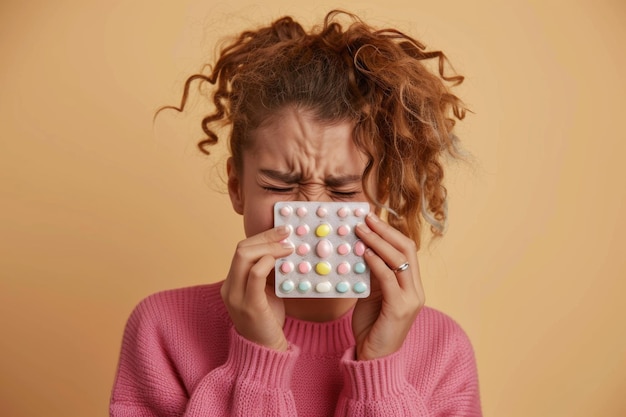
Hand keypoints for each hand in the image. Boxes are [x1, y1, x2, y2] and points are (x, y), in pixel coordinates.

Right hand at [220, 225, 293, 350]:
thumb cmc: (268, 319)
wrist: (266, 349)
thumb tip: (283, 248)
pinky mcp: (249, 305)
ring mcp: (236, 296)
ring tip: (289, 247)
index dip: (262, 236)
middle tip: (287, 232)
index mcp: (231, 282)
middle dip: (266, 237)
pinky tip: (282, 261)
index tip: (281, 230)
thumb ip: (267, 272)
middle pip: (241, 249)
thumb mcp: (265, 291)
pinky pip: (255, 275)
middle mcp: (229, 287)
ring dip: (269, 247)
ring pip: (244, 257)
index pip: (241, 249)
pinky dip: (268, 263)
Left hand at [352, 213, 424, 359]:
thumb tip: (362, 248)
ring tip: (360, 230)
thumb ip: (373, 274)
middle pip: (407, 249)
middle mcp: (416, 290)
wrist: (374, 357)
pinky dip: (376, 263)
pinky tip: (363, 253)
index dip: (390, 231)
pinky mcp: (400, 308)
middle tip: (365, 218)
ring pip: (399, 260)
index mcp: (412, 285)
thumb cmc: (372, 326)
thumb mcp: (373, 294)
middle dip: (385, 231)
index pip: (407, 250)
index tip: (371, 218)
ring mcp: (411, 299)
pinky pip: (389, 279)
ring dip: (378, 242)